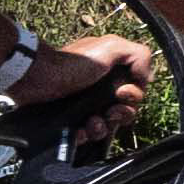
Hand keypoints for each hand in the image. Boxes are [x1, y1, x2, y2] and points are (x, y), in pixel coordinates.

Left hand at [7, 31, 157, 129]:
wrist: (36, 78)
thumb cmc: (72, 62)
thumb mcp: (110, 46)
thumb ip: (138, 55)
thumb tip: (147, 79)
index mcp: (112, 74)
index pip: (135, 92)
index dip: (134, 96)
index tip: (123, 92)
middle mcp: (100, 91)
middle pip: (124, 113)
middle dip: (121, 115)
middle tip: (109, 111)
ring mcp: (85, 108)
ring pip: (106, 127)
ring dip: (102, 128)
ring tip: (91, 122)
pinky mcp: (70, 123)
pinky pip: (85, 137)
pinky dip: (85, 136)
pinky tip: (79, 131)